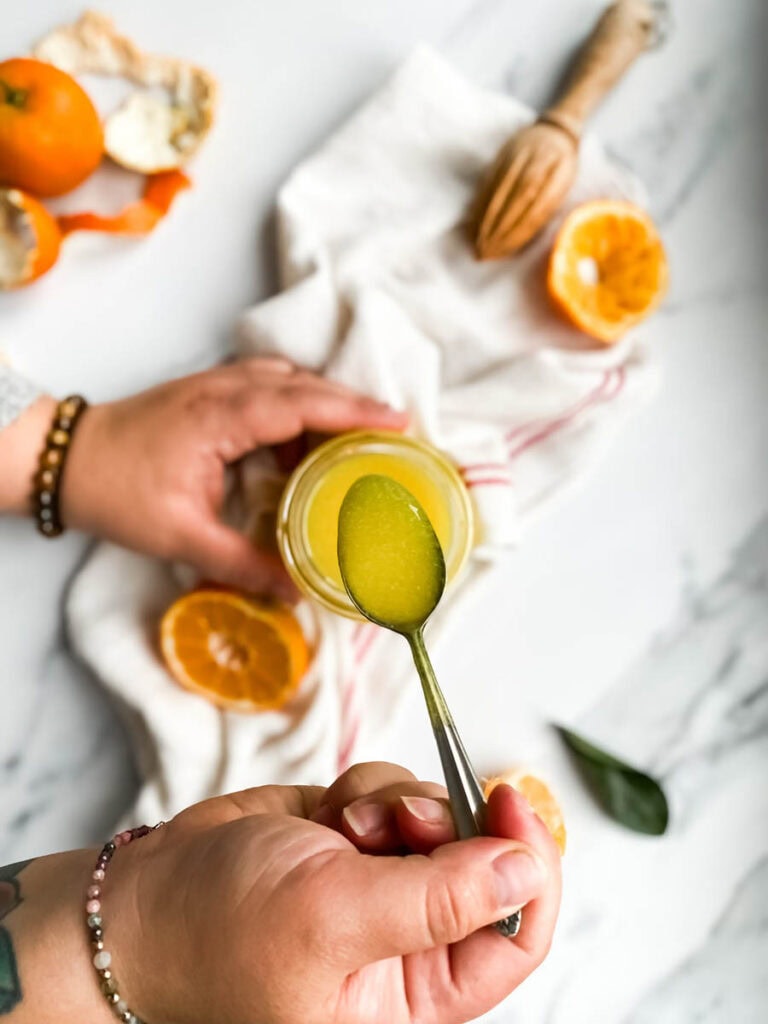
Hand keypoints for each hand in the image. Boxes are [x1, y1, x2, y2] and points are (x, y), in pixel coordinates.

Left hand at [59, 359, 405, 597]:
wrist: (65, 458)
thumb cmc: (116, 490)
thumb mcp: (181, 536)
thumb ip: (243, 563)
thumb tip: (295, 592)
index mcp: (223, 416)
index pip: (304, 404)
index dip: (355, 412)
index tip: (399, 423)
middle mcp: (225, 388)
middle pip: (306, 384)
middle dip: (353, 407)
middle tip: (393, 437)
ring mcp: (216, 384)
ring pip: (289, 381)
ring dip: (325, 405)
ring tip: (355, 443)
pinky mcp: (208, 391)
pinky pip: (268, 387)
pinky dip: (296, 407)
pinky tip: (300, 443)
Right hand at [111, 762, 560, 1023]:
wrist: (147, 899)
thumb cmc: (217, 934)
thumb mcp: (331, 920)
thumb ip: (436, 899)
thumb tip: (527, 869)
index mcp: (415, 995)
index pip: (517, 935)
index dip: (528, 864)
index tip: (510, 802)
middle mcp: (410, 940)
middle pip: (483, 863)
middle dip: (446, 824)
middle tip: (402, 820)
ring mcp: (384, 881)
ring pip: (439, 815)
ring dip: (397, 803)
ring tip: (342, 826)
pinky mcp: (357, 838)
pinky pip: (396, 791)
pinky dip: (368, 789)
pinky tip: (325, 815)